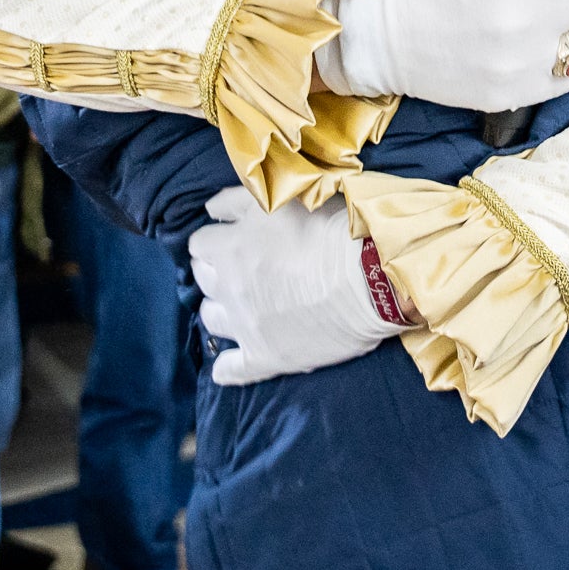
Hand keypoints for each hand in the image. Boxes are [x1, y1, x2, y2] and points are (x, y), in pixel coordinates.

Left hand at [190, 188, 400, 385]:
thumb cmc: (332, 232)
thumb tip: (212, 208)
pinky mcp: (265, 356)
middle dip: (215, 271)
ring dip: (220, 309)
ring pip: (211, 319)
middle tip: (239, 267)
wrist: (368, 280)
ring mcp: (245, 325)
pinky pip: (231, 369)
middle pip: (203, 279)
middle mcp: (230, 287)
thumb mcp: (281, 200)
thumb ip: (240, 201)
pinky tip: (228, 365)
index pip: (200, 243)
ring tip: (239, 305)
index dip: (214, 239)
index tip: (228, 238)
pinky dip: (227, 367)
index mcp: (231, 247)